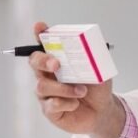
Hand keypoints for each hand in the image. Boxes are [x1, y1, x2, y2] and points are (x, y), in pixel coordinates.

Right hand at [30, 21, 123, 137]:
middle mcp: (48, 75)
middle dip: (43, 60)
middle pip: (35, 62)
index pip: (45, 45)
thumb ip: (94, 58)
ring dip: (63, 88)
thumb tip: (92, 46)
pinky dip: (67, 103)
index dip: (40, 35)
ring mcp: (46, 92)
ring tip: (81, 91)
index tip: (40, 27)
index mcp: (58, 61)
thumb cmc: (97, 87)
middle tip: (56, 64)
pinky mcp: (49, 109)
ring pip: (42, 86)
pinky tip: (76, 103)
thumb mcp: (100, 70)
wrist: (103, 110)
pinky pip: (51, 104)